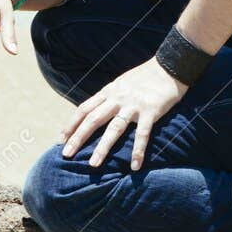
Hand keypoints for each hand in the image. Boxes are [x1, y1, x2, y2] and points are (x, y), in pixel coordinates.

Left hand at [60, 57, 187, 169]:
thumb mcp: (122, 82)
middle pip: (93, 119)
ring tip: (93, 164)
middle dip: (78, 138)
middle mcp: (118, 98)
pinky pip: (142, 134)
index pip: (85, 108)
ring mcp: (134, 105)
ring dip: (102, 148)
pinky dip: (138, 151)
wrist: (170, 65)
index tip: (61, 139)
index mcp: (110, 91)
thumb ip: (110, 96)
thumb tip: (97, 110)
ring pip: (114, 129)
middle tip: (66, 155)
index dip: (71, 124)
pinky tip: (134, 166)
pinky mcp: (151, 111)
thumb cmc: (146, 76)